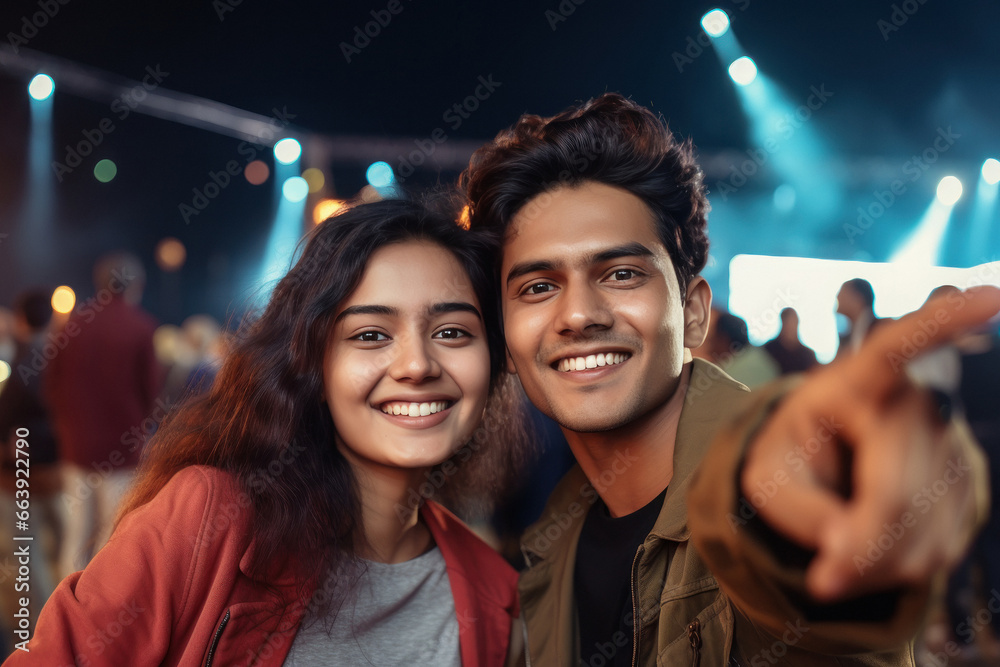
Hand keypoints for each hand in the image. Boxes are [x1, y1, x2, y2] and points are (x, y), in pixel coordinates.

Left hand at [742, 285, 999, 601]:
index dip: (944, 324)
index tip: (991, 297)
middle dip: (862, 546)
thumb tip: (848, 546)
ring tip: (839, 559)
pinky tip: (873, 553)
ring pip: (924, 528)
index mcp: (859, 380)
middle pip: (900, 492)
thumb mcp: (768, 474)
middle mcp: (916, 403)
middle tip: (824, 579)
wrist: (828, 465)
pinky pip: (938, 545)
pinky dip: (898, 567)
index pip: (899, 346)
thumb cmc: (792, 455)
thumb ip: (797, 507)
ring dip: (878, 564)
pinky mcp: (965, 483)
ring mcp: (948, 443)